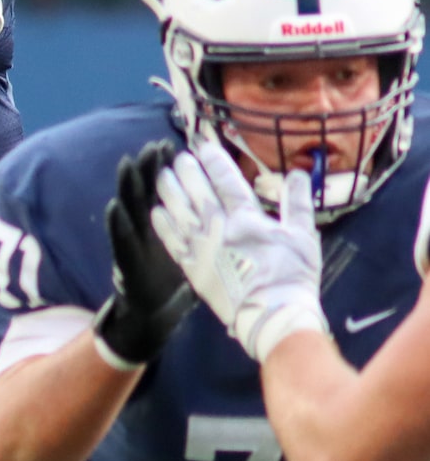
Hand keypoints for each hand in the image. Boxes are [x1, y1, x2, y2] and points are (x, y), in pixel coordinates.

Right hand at [92, 139, 198, 367]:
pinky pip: (122, 243)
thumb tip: (239, 220)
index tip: (175, 147)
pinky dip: (117, 226)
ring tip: (127, 166)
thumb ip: (213, 237)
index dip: (175, 170)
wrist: (154, 318)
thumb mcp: (200, 258)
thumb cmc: (176, 289)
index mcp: (174, 229)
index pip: (175, 192)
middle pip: (152, 195)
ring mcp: (138, 247)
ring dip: (129, 190)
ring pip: (132, 212)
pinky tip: (113, 209)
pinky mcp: (129, 265)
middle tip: (154, 147)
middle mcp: (152, 233)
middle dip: (152, 171)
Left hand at [150, 138, 328, 360]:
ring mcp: (202, 250)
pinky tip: (155, 212)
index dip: (214, 162)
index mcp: (247, 219)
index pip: (226, 182)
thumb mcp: (304, 235)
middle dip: (186, 172)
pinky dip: (163, 226)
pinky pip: (173, 243)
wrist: (271, 314)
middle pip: (198, 193)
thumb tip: (299, 173)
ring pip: (180, 214)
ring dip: (169, 193)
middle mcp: (219, 230)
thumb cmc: (292, 275)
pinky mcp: (192, 270)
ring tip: (160, 176)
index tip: (203, 147)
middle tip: (176, 157)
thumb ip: (299, 202)